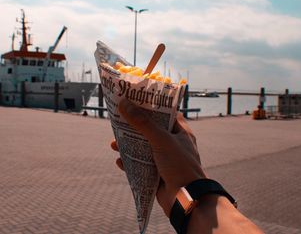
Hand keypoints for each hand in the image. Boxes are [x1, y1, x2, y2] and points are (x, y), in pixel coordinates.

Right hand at [111, 99, 205, 215]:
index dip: (150, 106)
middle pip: (150, 130)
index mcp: (181, 133)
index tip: (134, 101)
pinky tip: (119, 161)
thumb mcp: (161, 140)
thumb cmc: (179, 166)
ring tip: (114, 144)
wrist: (186, 200)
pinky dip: (129, 163)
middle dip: (133, 128)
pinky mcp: (157, 174)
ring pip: (143, 149)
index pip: (165, 113)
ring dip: (128, 146)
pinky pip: (140, 166)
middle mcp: (173, 144)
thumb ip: (142, 122)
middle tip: (118, 122)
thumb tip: (124, 103)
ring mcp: (164, 160)